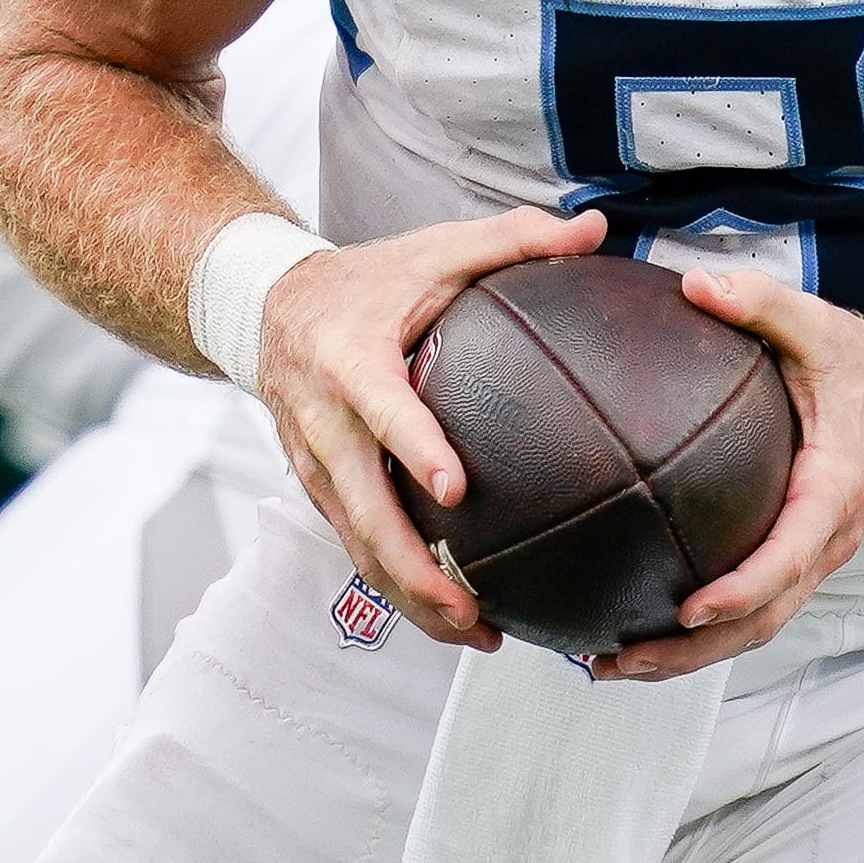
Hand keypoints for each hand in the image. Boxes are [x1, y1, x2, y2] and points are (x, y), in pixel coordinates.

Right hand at [254, 203, 604, 648]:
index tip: (457, 491)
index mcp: (350, 361)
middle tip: (474, 609)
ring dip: (411, 597)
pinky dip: (399, 587)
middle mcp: (323, 423)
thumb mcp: (435, 247)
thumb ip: (513, 239)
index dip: (414, 450)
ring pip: (358, 547)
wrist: (266, 306)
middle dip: (415, 571)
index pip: (381, 411)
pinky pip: (357, 546)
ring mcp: (315, 465)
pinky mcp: (318, 490)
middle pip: (363, 512)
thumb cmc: (369, 279)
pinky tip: (453, 616)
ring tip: (477, 633)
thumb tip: (596, 229)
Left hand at [592, 268, 863, 682]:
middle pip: (762, 619)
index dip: (740, 590)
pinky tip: (640, 624)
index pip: (787, 556)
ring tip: (610, 664)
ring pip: (756, 626)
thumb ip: (760, 301)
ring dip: (688, 656)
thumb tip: (694, 285)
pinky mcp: (797, 556)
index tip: (688, 610)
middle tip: (616, 662)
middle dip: (691, 652)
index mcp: (833, 491)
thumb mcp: (818, 324)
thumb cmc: (863, 363)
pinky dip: (701, 631)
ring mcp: (813, 555)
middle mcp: (826, 539)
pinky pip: (753, 607)